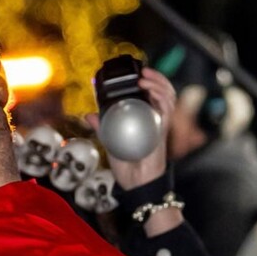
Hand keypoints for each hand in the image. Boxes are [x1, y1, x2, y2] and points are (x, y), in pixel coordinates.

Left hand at [89, 67, 174, 192]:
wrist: (137, 185)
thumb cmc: (128, 168)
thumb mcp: (111, 144)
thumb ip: (103, 128)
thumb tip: (88, 115)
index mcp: (145, 120)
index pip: (152, 95)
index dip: (148, 81)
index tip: (135, 72)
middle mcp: (155, 120)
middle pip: (163, 91)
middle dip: (155, 76)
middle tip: (141, 70)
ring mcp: (160, 124)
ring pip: (168, 96)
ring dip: (159, 81)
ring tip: (145, 75)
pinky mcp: (162, 130)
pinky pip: (166, 108)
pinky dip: (160, 94)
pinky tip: (150, 87)